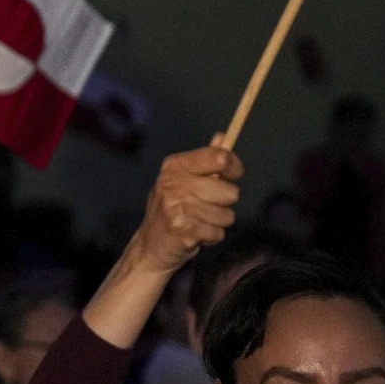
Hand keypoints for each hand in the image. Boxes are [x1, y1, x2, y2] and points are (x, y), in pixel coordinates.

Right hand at [126, 146, 240, 276]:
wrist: (150, 246)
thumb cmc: (172, 210)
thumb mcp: (184, 180)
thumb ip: (205, 160)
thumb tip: (222, 137)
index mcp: (175, 166)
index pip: (220, 158)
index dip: (234, 167)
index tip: (233, 174)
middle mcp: (173, 183)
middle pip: (230, 191)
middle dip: (224, 203)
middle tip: (204, 206)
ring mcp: (176, 206)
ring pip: (227, 215)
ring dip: (217, 222)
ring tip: (198, 222)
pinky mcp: (183, 229)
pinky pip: (218, 232)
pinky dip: (211, 237)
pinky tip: (196, 234)